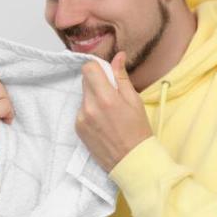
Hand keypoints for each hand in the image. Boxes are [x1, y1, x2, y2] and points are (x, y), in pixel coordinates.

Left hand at [76, 51, 152, 172]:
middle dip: (97, 82)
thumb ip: (122, 77)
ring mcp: (81, 118)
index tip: (105, 74)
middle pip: (85, 81)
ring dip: (93, 98)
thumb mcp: (134, 100)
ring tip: (108, 112)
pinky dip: (90, 111)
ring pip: (83, 96)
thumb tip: (118, 56)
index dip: (97, 68)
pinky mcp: (78, 128)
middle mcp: (90, 106)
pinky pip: (81, 110)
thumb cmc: (138, 130)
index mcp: (106, 97)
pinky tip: (102, 122)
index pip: (89, 68)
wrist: (131, 160)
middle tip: (111, 94)